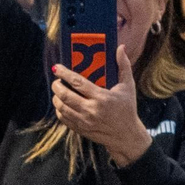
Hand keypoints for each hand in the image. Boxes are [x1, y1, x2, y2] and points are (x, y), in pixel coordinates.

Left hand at [51, 48, 150, 166]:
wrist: (127, 136)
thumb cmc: (127, 109)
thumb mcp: (128, 87)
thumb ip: (124, 66)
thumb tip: (121, 47)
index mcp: (102, 98)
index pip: (77, 82)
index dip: (64, 74)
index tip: (56, 68)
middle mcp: (91, 110)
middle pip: (65, 95)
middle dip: (56, 85)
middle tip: (56, 80)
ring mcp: (84, 121)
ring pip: (61, 107)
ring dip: (56, 97)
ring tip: (58, 90)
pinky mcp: (80, 129)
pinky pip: (63, 118)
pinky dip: (59, 109)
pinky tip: (62, 103)